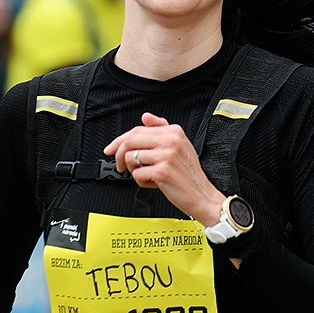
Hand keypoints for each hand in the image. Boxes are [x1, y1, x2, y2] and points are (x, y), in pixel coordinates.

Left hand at [103, 112, 223, 225]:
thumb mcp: (180, 145)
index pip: (137, 130)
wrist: (201, 195)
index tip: (112, 148)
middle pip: (130, 141)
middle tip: (119, 165)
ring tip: (145, 175)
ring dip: (132, 170)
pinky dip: (141, 182)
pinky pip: (137, 174)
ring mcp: (166, 155)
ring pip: (131, 158)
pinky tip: (152, 183)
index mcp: (173, 132)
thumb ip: (162, 128)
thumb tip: (145, 117)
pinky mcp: (162, 172)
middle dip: (118, 154)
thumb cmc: (189, 173)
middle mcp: (170, 141)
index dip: (120, 140)